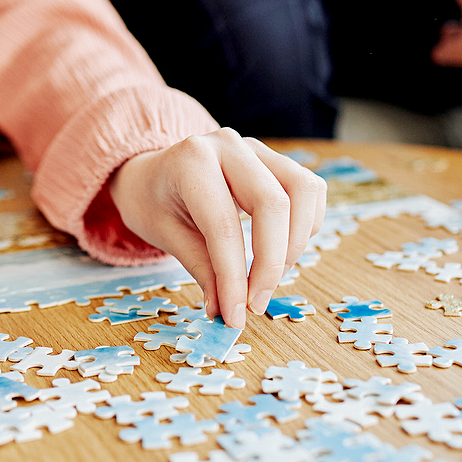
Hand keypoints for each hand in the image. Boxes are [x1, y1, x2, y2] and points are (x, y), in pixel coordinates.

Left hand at [108, 129, 326, 328]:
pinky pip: (309, 189)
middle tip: (256, 303)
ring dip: (296, 243)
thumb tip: (228, 312)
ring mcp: (257, 148)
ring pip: (303, 191)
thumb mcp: (166, 236)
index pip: (224, 225)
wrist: (151, 172)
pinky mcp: (276, 159)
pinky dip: (306, 225)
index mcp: (191, 161)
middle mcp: (229, 146)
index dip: (234, 277)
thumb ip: (202, 270)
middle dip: (271, 264)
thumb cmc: (154, 202)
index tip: (237, 315)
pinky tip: (282, 249)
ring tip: (270, 275)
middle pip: (273, 204)